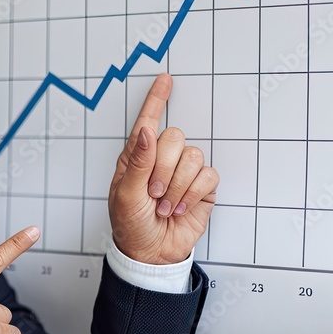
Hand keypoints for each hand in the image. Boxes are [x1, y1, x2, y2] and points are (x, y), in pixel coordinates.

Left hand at [108, 74, 218, 264]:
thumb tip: (146, 130)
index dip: (156, 100)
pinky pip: (208, 176)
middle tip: (153, 193)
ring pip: (193, 156)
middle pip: (175, 138)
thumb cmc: (131, 225)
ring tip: (164, 205)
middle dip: (163, 169)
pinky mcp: (202, 188)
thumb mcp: (124, 195)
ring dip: (177, 186)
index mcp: (137, 157)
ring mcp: (183, 173)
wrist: (151, 253)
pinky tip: (179, 208)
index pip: (147, 122)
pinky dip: (192, 194)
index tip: (165, 79)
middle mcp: (161, 160)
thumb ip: (137, 162)